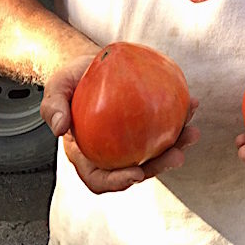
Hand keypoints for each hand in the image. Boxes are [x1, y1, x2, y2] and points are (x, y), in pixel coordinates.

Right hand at [40, 52, 199, 193]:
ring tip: (192, 132)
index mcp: (87, 153)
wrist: (88, 62)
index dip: (118, 182)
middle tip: (177, 154)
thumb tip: (59, 127)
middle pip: (136, 169)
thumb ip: (52, 106)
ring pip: (155, 150)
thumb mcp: (55, 88)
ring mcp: (131, 138)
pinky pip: (164, 123)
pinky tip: (191, 103)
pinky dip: (179, 116)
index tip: (136, 174)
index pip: (100, 178)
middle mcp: (111, 151)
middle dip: (159, 167)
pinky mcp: (146, 120)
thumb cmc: (71, 79)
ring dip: (177, 145)